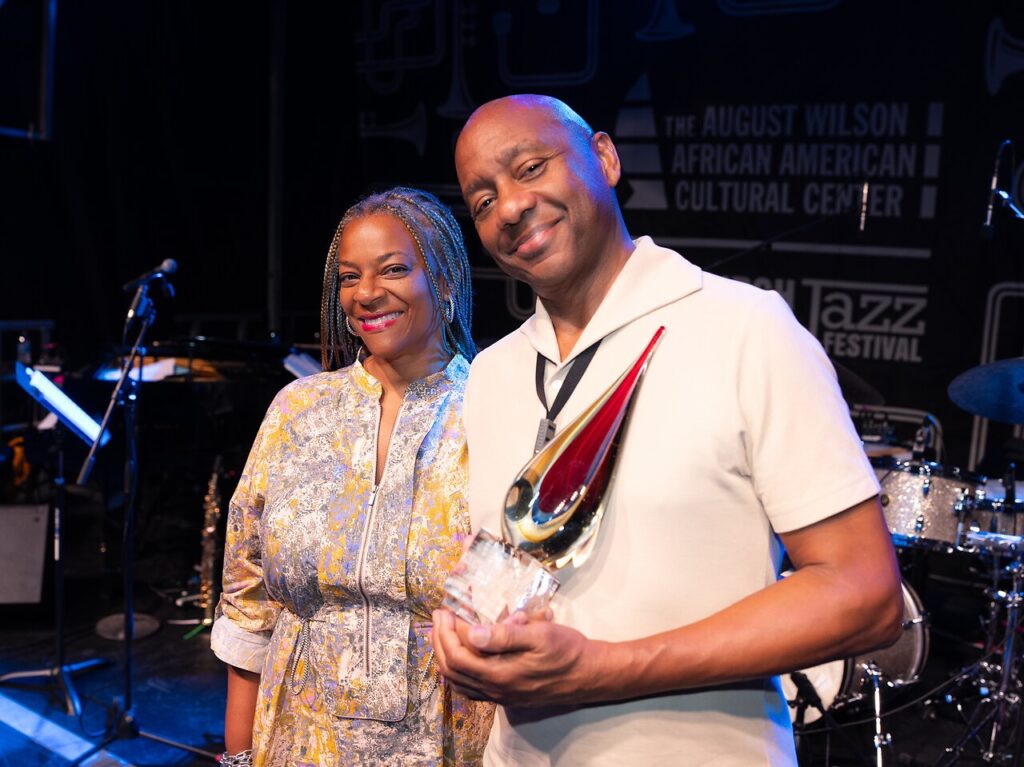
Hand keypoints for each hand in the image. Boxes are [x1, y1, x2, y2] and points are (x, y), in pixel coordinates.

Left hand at [431, 607, 607, 706]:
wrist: (589, 675)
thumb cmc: (566, 650)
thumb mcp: (540, 635)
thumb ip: (505, 636)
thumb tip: (473, 633)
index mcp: (500, 674)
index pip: (458, 656)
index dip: (445, 632)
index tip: (445, 610)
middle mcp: (495, 690)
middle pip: (452, 670)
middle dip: (441, 641)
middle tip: (440, 616)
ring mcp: (500, 696)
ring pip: (459, 682)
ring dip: (447, 656)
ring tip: (445, 633)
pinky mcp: (506, 696)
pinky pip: (471, 688)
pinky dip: (460, 671)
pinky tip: (464, 654)